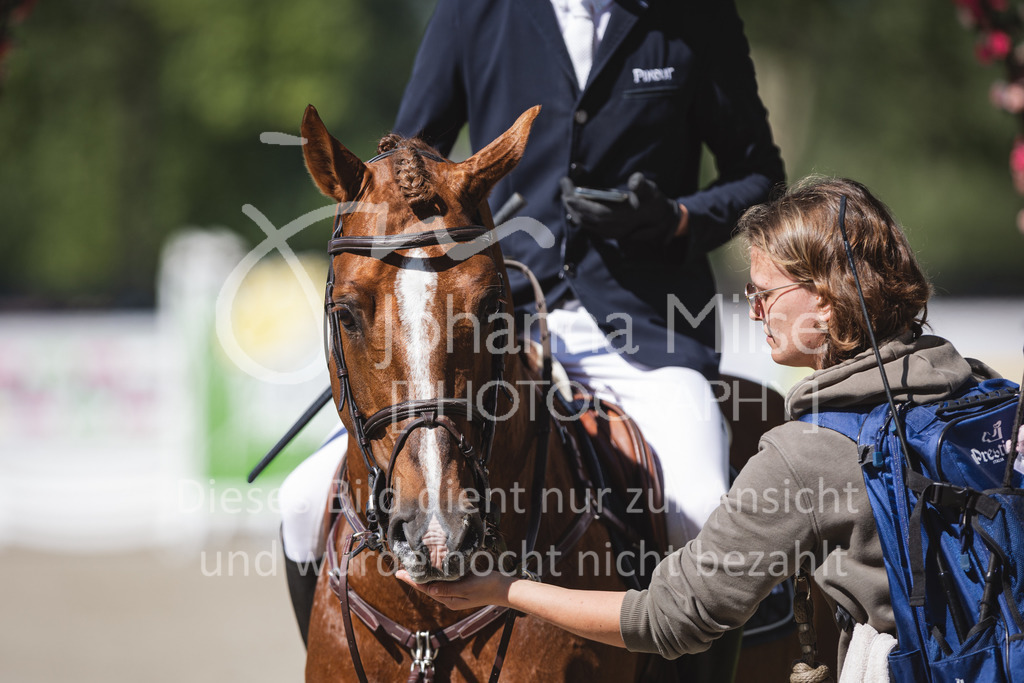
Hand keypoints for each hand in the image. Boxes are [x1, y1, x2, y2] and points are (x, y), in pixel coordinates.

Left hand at [395, 568, 515, 610]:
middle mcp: (450, 598)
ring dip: (423, 576)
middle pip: (427, 587)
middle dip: (414, 578)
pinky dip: (435, 574)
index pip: (426, 589)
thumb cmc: (487, 586)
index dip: (412, 581)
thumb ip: (448, 588)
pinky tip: (431, 567)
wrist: (504, 589)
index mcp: (450, 600)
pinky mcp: (461, 586)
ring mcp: (455, 592)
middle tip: (401, 568)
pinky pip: (443, 580)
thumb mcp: (467, 587)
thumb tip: (429, 589)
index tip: (399, 573)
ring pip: (434, 584)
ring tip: (412, 567)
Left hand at [561, 172, 683, 244]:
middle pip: (585, 218)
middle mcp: (613, 228)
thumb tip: (634, 180)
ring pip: (585, 223)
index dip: (580, 204)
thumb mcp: (650, 190)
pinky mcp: (607, 233)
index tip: (568, 193)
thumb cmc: (653, 201)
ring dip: (573, 210)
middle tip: (564, 187)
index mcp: (622, 218)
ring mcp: (609, 233)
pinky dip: (579, 216)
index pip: (595, 212)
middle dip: (572, 203)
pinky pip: (588, 226)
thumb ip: (642, 185)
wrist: (661, 219)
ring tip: (566, 194)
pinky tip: (574, 206)